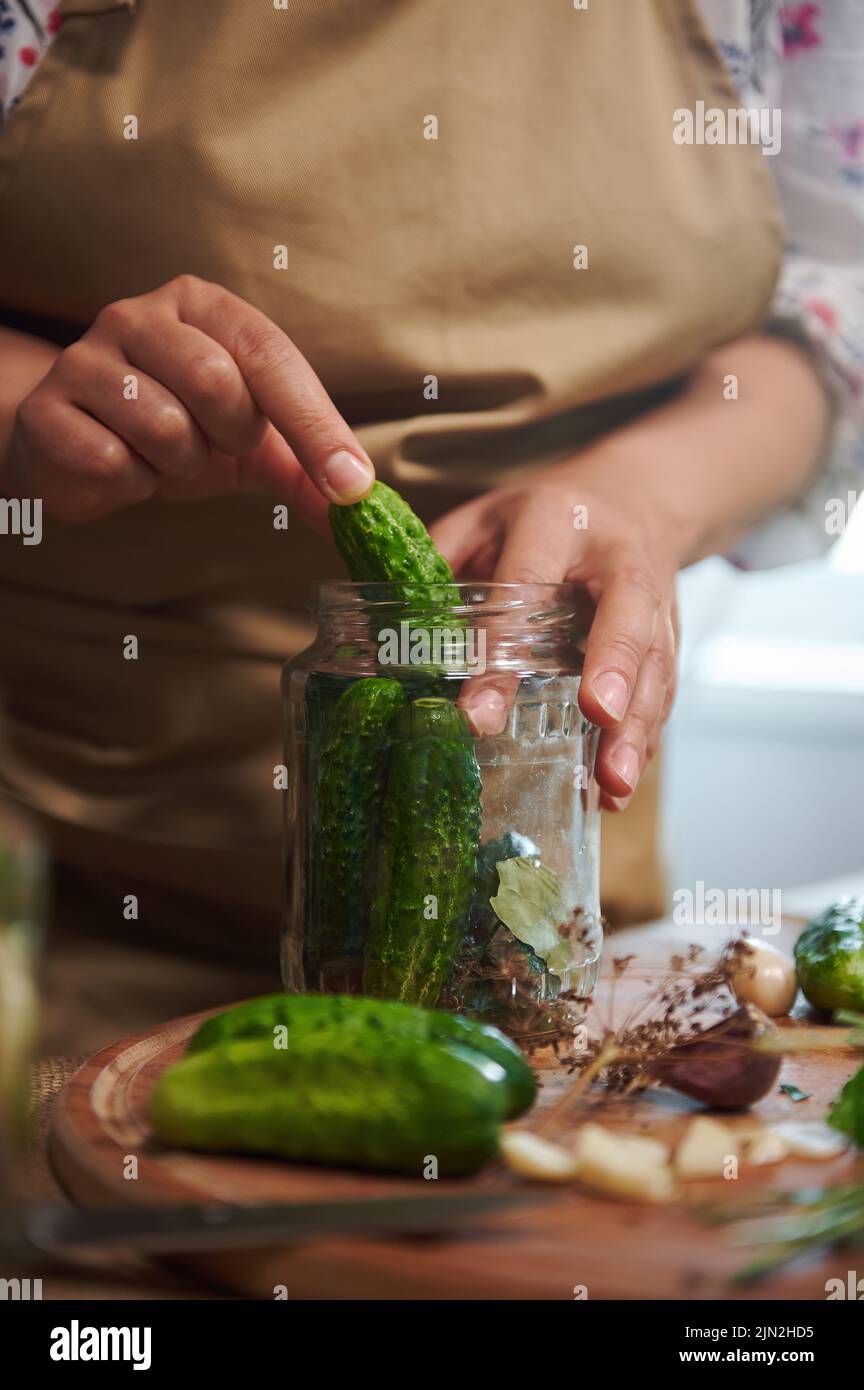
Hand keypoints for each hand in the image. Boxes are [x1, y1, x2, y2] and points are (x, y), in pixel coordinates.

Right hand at [1, 275, 374, 526]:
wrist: (81, 452)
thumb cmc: (178, 432)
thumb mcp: (253, 446)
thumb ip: (310, 471)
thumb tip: (363, 511)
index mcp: (202, 306)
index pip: (270, 354)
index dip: (315, 424)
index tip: (350, 485)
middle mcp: (140, 315)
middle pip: (216, 382)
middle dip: (230, 438)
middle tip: (213, 447)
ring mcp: (85, 356)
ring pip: (164, 426)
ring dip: (179, 466)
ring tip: (162, 455)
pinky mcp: (47, 408)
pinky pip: (113, 460)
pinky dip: (132, 483)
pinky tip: (122, 467)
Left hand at [429, 449, 680, 811]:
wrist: (639, 496)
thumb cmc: (545, 515)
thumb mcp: (484, 516)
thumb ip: (438, 562)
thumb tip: (386, 635)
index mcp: (558, 519)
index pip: (529, 583)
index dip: (503, 650)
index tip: (478, 714)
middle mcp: (617, 557)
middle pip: (625, 614)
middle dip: (614, 668)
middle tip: (598, 720)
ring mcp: (656, 598)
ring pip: (655, 662)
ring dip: (637, 726)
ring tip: (612, 785)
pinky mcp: (672, 635)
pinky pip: (664, 689)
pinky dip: (644, 739)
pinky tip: (617, 787)